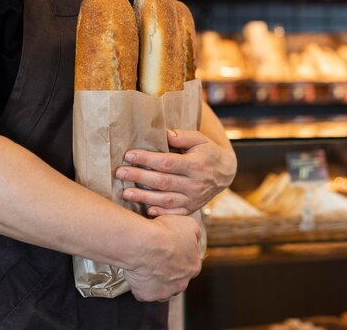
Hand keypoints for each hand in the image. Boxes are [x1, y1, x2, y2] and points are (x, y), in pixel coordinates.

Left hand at [115, 129, 236, 215]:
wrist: (226, 172)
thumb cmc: (208, 151)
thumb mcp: (200, 139)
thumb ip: (182, 136)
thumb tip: (164, 134)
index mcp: (195, 165)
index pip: (166, 162)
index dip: (146, 159)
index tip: (129, 155)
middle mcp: (195, 184)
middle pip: (162, 182)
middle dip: (139, 177)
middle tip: (120, 173)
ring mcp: (193, 198)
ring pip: (165, 200)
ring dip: (143, 197)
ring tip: (126, 193)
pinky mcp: (191, 208)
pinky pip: (174, 213)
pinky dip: (160, 213)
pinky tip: (145, 210)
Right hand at [124, 215, 201, 301]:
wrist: (144, 243)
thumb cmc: (166, 231)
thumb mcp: (188, 224)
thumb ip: (195, 234)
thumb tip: (195, 238)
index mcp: (193, 267)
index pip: (188, 266)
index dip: (178, 258)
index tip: (168, 250)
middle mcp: (182, 284)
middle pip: (176, 281)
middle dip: (168, 272)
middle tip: (156, 258)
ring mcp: (164, 292)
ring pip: (161, 289)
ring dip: (155, 281)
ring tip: (145, 265)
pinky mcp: (147, 295)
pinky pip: (143, 292)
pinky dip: (139, 284)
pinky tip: (136, 271)